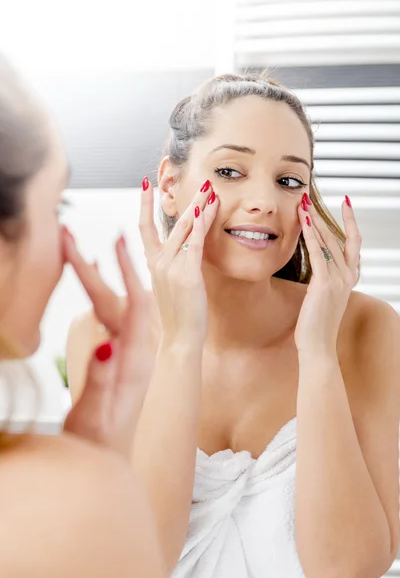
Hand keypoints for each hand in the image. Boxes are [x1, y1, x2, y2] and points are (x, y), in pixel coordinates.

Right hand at [62, 230, 153, 458]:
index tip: (119, 241)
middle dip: (102, 266)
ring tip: (78, 249)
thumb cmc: (100, 442)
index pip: (134, 305)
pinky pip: (108, 318)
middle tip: (78, 236)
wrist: (108, 461)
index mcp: (134, 360)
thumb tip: (107, 343)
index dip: (126, 273)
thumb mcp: (99, 412)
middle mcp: (133, 350)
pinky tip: (90, 284)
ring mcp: (124, 352)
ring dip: (98, 277)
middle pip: (119, 298)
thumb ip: (102, 378)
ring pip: (113, 305)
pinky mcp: (115, 356)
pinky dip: (98, 295)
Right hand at [139, 177, 218, 347]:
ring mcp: (171, 267)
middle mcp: (158, 262)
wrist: (179, 339)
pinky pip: (195, 243)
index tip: (146, 183)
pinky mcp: (187, 275)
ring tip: (210, 189)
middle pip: (170, 222)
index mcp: (153, 264)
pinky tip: (207, 209)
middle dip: (184, 199)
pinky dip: (201, 225)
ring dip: (198, 206)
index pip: (144, 227)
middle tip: (196, 181)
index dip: (144, 204)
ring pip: (184, 228)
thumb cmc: (178, 315)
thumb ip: (172, 267)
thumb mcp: (170, 286)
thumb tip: (181, 253)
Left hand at [295, 195, 360, 355]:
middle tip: (311, 197)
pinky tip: (303, 222)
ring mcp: (338, 281)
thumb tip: (317, 269)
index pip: (354, 243)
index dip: (350, 222)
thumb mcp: (323, 298)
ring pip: (328, 242)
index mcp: (349, 279)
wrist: (318, 347)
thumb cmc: (316, 325)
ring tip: (304, 203)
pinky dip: (310, 236)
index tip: (346, 203)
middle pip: (339, 238)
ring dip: (315, 221)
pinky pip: (318, 254)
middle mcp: (347, 277)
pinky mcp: (324, 285)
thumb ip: (323, 281)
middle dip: (324, 215)